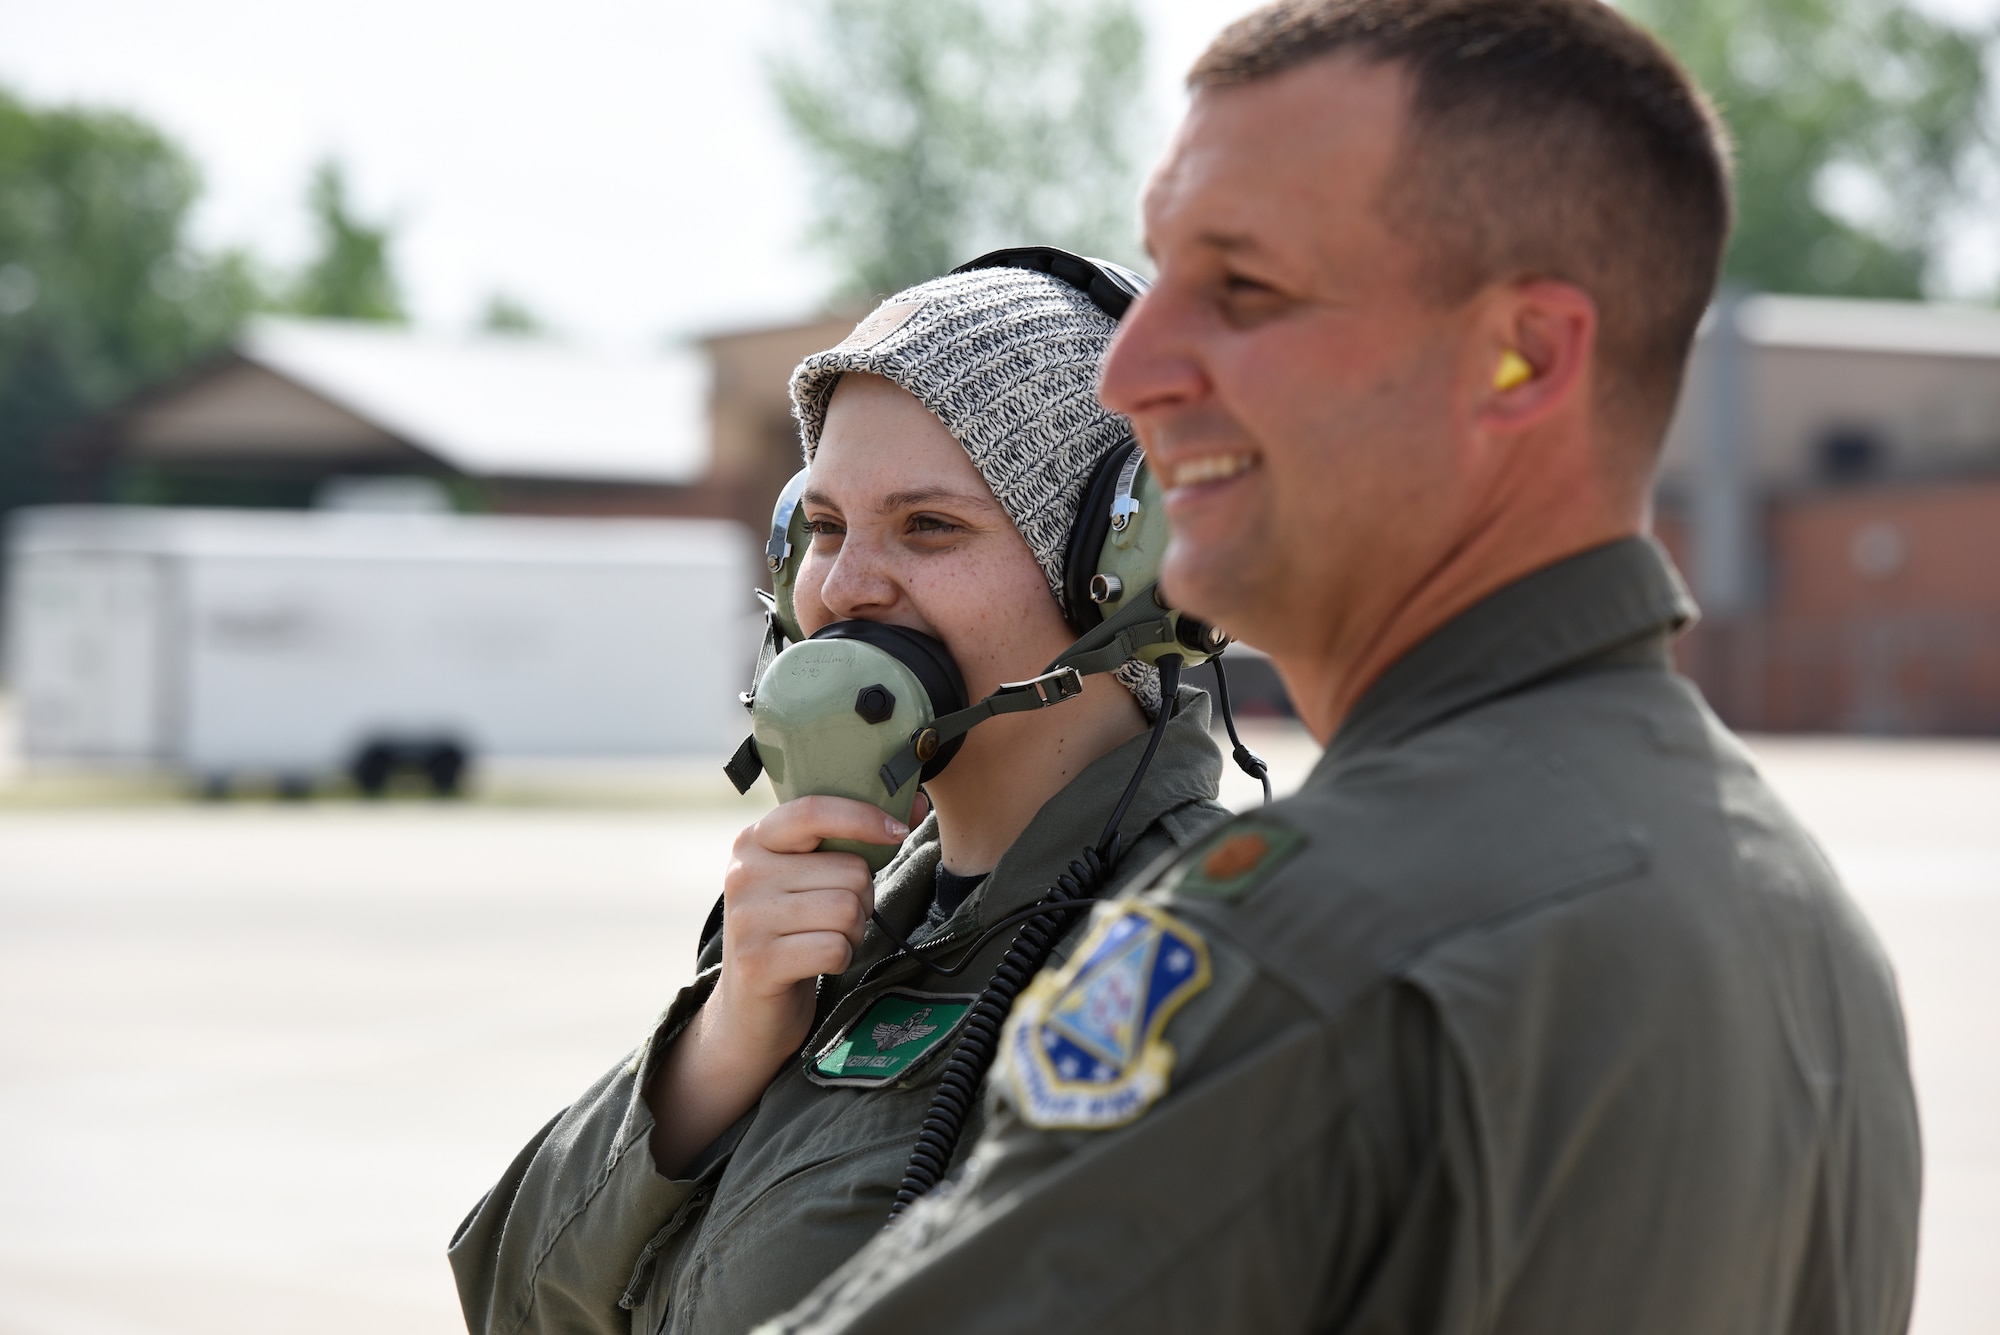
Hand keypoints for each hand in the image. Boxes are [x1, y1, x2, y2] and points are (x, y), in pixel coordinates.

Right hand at [709, 796, 909, 1060]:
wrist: (750, 1005)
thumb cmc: (793, 928)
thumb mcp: (808, 875)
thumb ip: (853, 837)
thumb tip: (915, 804)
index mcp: (754, 840)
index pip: (814, 811)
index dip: (864, 816)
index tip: (898, 831)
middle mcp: (744, 873)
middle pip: (849, 870)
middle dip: (862, 898)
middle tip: (836, 916)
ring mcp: (747, 918)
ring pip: (847, 909)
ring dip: (853, 930)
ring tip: (825, 937)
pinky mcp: (758, 961)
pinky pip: (835, 947)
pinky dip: (840, 957)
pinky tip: (818, 961)